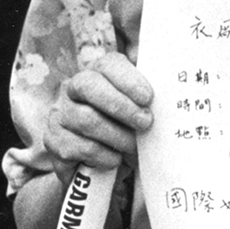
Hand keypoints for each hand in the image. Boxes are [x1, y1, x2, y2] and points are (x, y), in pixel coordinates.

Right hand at [43, 52, 152, 172]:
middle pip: (88, 85)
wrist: (102, 163)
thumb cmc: (128, 129)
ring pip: (86, 119)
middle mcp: (74, 89)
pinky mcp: (53, 140)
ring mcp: (60, 113)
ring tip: (134, 148)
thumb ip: (150, 99)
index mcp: (99, 73)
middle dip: (120, 105)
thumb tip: (176, 93)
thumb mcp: (140, 110)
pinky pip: (78, 146)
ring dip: (117, 137)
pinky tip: (114, 160)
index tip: (148, 98)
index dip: (128, 79)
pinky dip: (103, 156)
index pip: (108, 64)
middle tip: (145, 123)